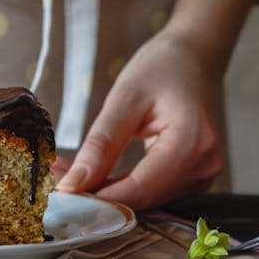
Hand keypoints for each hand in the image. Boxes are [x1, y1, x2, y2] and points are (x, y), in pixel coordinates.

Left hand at [56, 31, 225, 210]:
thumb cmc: (162, 68)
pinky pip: (150, 191)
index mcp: (192, 144)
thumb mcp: (124, 98)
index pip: (138, 190)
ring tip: (70, 172)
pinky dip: (120, 186)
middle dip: (96, 194)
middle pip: (140, 198)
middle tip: (56, 179)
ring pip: (143, 199)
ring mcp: (201, 176)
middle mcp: (203, 167)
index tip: (60, 193)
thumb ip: (101, 145)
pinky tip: (95, 174)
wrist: (192, 59)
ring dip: (105, 192)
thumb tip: (74, 184)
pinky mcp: (191, 179)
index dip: (96, 199)